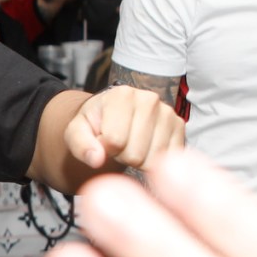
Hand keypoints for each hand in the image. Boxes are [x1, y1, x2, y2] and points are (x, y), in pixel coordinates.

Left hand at [65, 84, 186, 171]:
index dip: (105, 148)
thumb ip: (80, 144)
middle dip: (122, 156)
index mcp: (122, 95)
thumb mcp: (77, 131)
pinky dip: (153, 161)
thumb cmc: (95, 123)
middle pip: (135, 154)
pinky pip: (167, 160)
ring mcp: (168, 113)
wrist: (112, 117)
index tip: (103, 140)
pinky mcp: (179, 128)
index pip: (114, 141)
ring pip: (152, 160)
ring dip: (138, 160)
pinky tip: (145, 148)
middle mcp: (149, 100)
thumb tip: (96, 159)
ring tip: (130, 144)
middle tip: (118, 144)